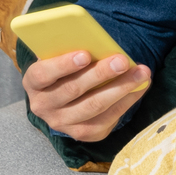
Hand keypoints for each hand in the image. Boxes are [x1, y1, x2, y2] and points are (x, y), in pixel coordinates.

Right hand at [23, 50, 151, 143]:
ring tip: (141, 73)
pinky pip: (107, 119)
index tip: (85, 54)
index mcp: (34, 83)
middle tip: (122, 61)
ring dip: (120, 88)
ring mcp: (62, 123)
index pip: (43, 74)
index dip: (63, 65)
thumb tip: (99, 41)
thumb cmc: (68, 68)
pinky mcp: (82, 133)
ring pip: (93, 106)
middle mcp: (43, 106)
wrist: (66, 97)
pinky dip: (126, 101)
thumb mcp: (63, 56)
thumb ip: (73, 49)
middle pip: (73, 90)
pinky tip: (140, 88)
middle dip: (101, 74)